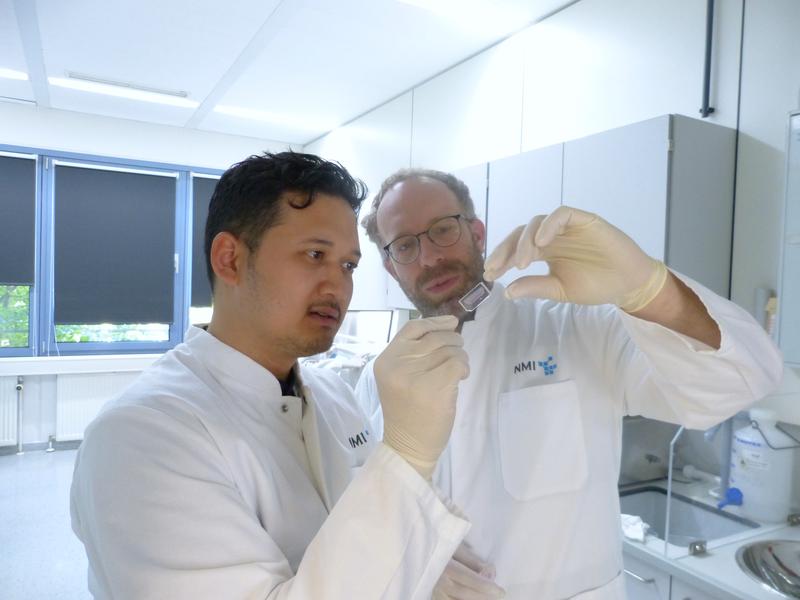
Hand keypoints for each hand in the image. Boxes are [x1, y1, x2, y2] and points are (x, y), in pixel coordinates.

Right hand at [374, 316, 468, 478]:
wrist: (407, 446)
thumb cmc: (407, 411)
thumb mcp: (400, 377)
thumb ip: (414, 354)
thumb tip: (449, 325)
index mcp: (386, 360)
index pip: (412, 328)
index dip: (435, 322)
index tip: (452, 322)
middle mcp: (398, 365)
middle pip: (435, 337)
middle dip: (453, 342)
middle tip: (458, 355)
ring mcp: (415, 377)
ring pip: (450, 350)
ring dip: (460, 357)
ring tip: (458, 371)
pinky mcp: (434, 389)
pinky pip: (457, 364)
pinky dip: (464, 367)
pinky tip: (461, 377)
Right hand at [433, 542, 504, 598]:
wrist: (411, 547)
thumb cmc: (435, 542)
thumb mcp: (454, 546)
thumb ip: (471, 560)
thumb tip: (490, 572)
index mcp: (445, 566)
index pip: (470, 580)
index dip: (486, 587)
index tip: (500, 590)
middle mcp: (438, 582)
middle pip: (466, 594)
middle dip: (484, 596)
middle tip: (498, 594)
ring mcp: (434, 592)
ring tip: (486, 597)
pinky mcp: (431, 596)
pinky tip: (470, 598)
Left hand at [483, 206, 667, 311]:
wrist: (629, 284)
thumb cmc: (596, 285)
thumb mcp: (560, 290)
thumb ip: (535, 287)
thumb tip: (506, 292)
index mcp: (545, 251)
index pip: (516, 250)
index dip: (501, 260)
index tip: (489, 275)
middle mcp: (552, 236)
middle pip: (520, 234)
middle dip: (505, 250)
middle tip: (496, 268)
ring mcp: (567, 227)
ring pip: (537, 223)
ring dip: (525, 241)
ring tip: (522, 262)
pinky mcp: (584, 220)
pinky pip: (562, 214)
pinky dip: (549, 225)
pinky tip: (541, 243)